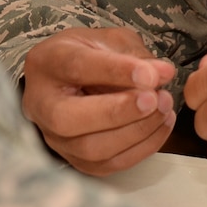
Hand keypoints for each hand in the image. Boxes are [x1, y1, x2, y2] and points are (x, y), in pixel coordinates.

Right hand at [21, 28, 176, 174]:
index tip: (151, 75)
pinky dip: (141, 148)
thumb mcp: (109, 41)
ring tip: (164, 109)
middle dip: (118, 112)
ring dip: (135, 131)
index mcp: (48, 63)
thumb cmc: (90, 57)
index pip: (76, 67)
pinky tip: (160, 125)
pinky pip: (108, 164)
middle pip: (68, 118)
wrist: (71, 81)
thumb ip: (135, 55)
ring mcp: (55, 137)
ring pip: (89, 148)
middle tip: (154, 99)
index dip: (115, 71)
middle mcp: (42, 104)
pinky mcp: (74, 160)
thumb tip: (163, 74)